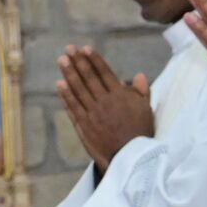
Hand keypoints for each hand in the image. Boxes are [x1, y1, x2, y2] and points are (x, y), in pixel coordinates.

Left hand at [55, 46, 153, 168]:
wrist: (130, 157)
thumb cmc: (140, 132)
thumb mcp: (146, 110)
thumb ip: (141, 92)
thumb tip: (138, 75)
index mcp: (121, 96)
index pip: (105, 73)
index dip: (95, 60)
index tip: (86, 48)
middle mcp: (105, 102)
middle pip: (89, 78)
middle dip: (78, 62)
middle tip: (68, 49)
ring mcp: (92, 113)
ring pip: (78, 90)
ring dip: (69, 74)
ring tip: (61, 60)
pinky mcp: (83, 125)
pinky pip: (73, 107)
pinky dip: (65, 95)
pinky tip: (59, 84)